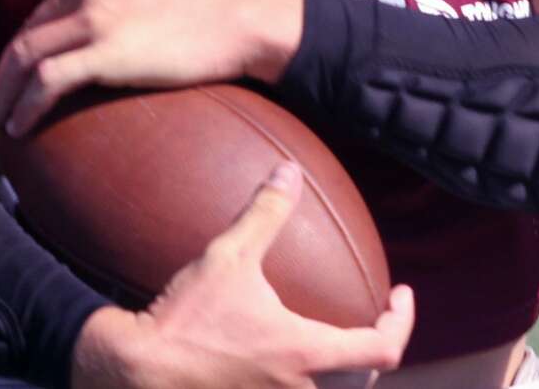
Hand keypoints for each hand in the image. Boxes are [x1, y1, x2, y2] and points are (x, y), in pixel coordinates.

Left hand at [0, 0, 302, 136]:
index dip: (22, 47)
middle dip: (3, 74)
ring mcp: (93, 13)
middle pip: (26, 33)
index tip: (12, 75)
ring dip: (3, 96)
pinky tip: (18, 129)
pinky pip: (46, 82)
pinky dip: (25, 108)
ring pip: (24, 58)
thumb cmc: (206, 2)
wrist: (244, 16)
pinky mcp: (104, 49)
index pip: (41, 9)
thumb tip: (89, 15)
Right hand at [71, 162, 413, 388]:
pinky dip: (308, 382)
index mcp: (304, 353)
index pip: (381, 348)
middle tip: (370, 318)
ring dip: (342, 373)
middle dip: (372, 350)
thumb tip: (290, 170)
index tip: (401, 294)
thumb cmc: (186, 318)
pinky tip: (286, 361)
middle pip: (362, 381)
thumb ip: (266, 212)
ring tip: (334, 339)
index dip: (401, 321)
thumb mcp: (228, 255)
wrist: (136, 372)